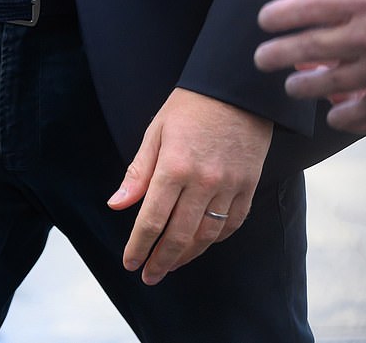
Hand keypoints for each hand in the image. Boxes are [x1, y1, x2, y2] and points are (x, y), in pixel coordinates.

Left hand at [107, 88, 272, 282]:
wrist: (236, 89)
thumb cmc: (190, 107)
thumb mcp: (156, 131)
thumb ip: (138, 172)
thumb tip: (117, 204)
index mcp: (174, 166)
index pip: (152, 219)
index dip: (139, 245)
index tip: (129, 262)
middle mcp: (203, 181)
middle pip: (179, 235)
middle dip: (160, 261)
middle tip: (148, 276)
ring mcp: (229, 185)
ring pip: (206, 235)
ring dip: (186, 256)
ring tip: (170, 265)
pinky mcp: (249, 186)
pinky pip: (232, 223)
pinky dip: (215, 239)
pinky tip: (201, 244)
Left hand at [254, 0, 365, 133]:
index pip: (310, 7)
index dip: (282, 13)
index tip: (264, 20)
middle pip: (311, 48)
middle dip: (280, 54)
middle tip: (260, 60)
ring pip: (332, 83)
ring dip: (306, 86)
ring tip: (291, 88)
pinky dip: (347, 116)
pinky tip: (335, 116)